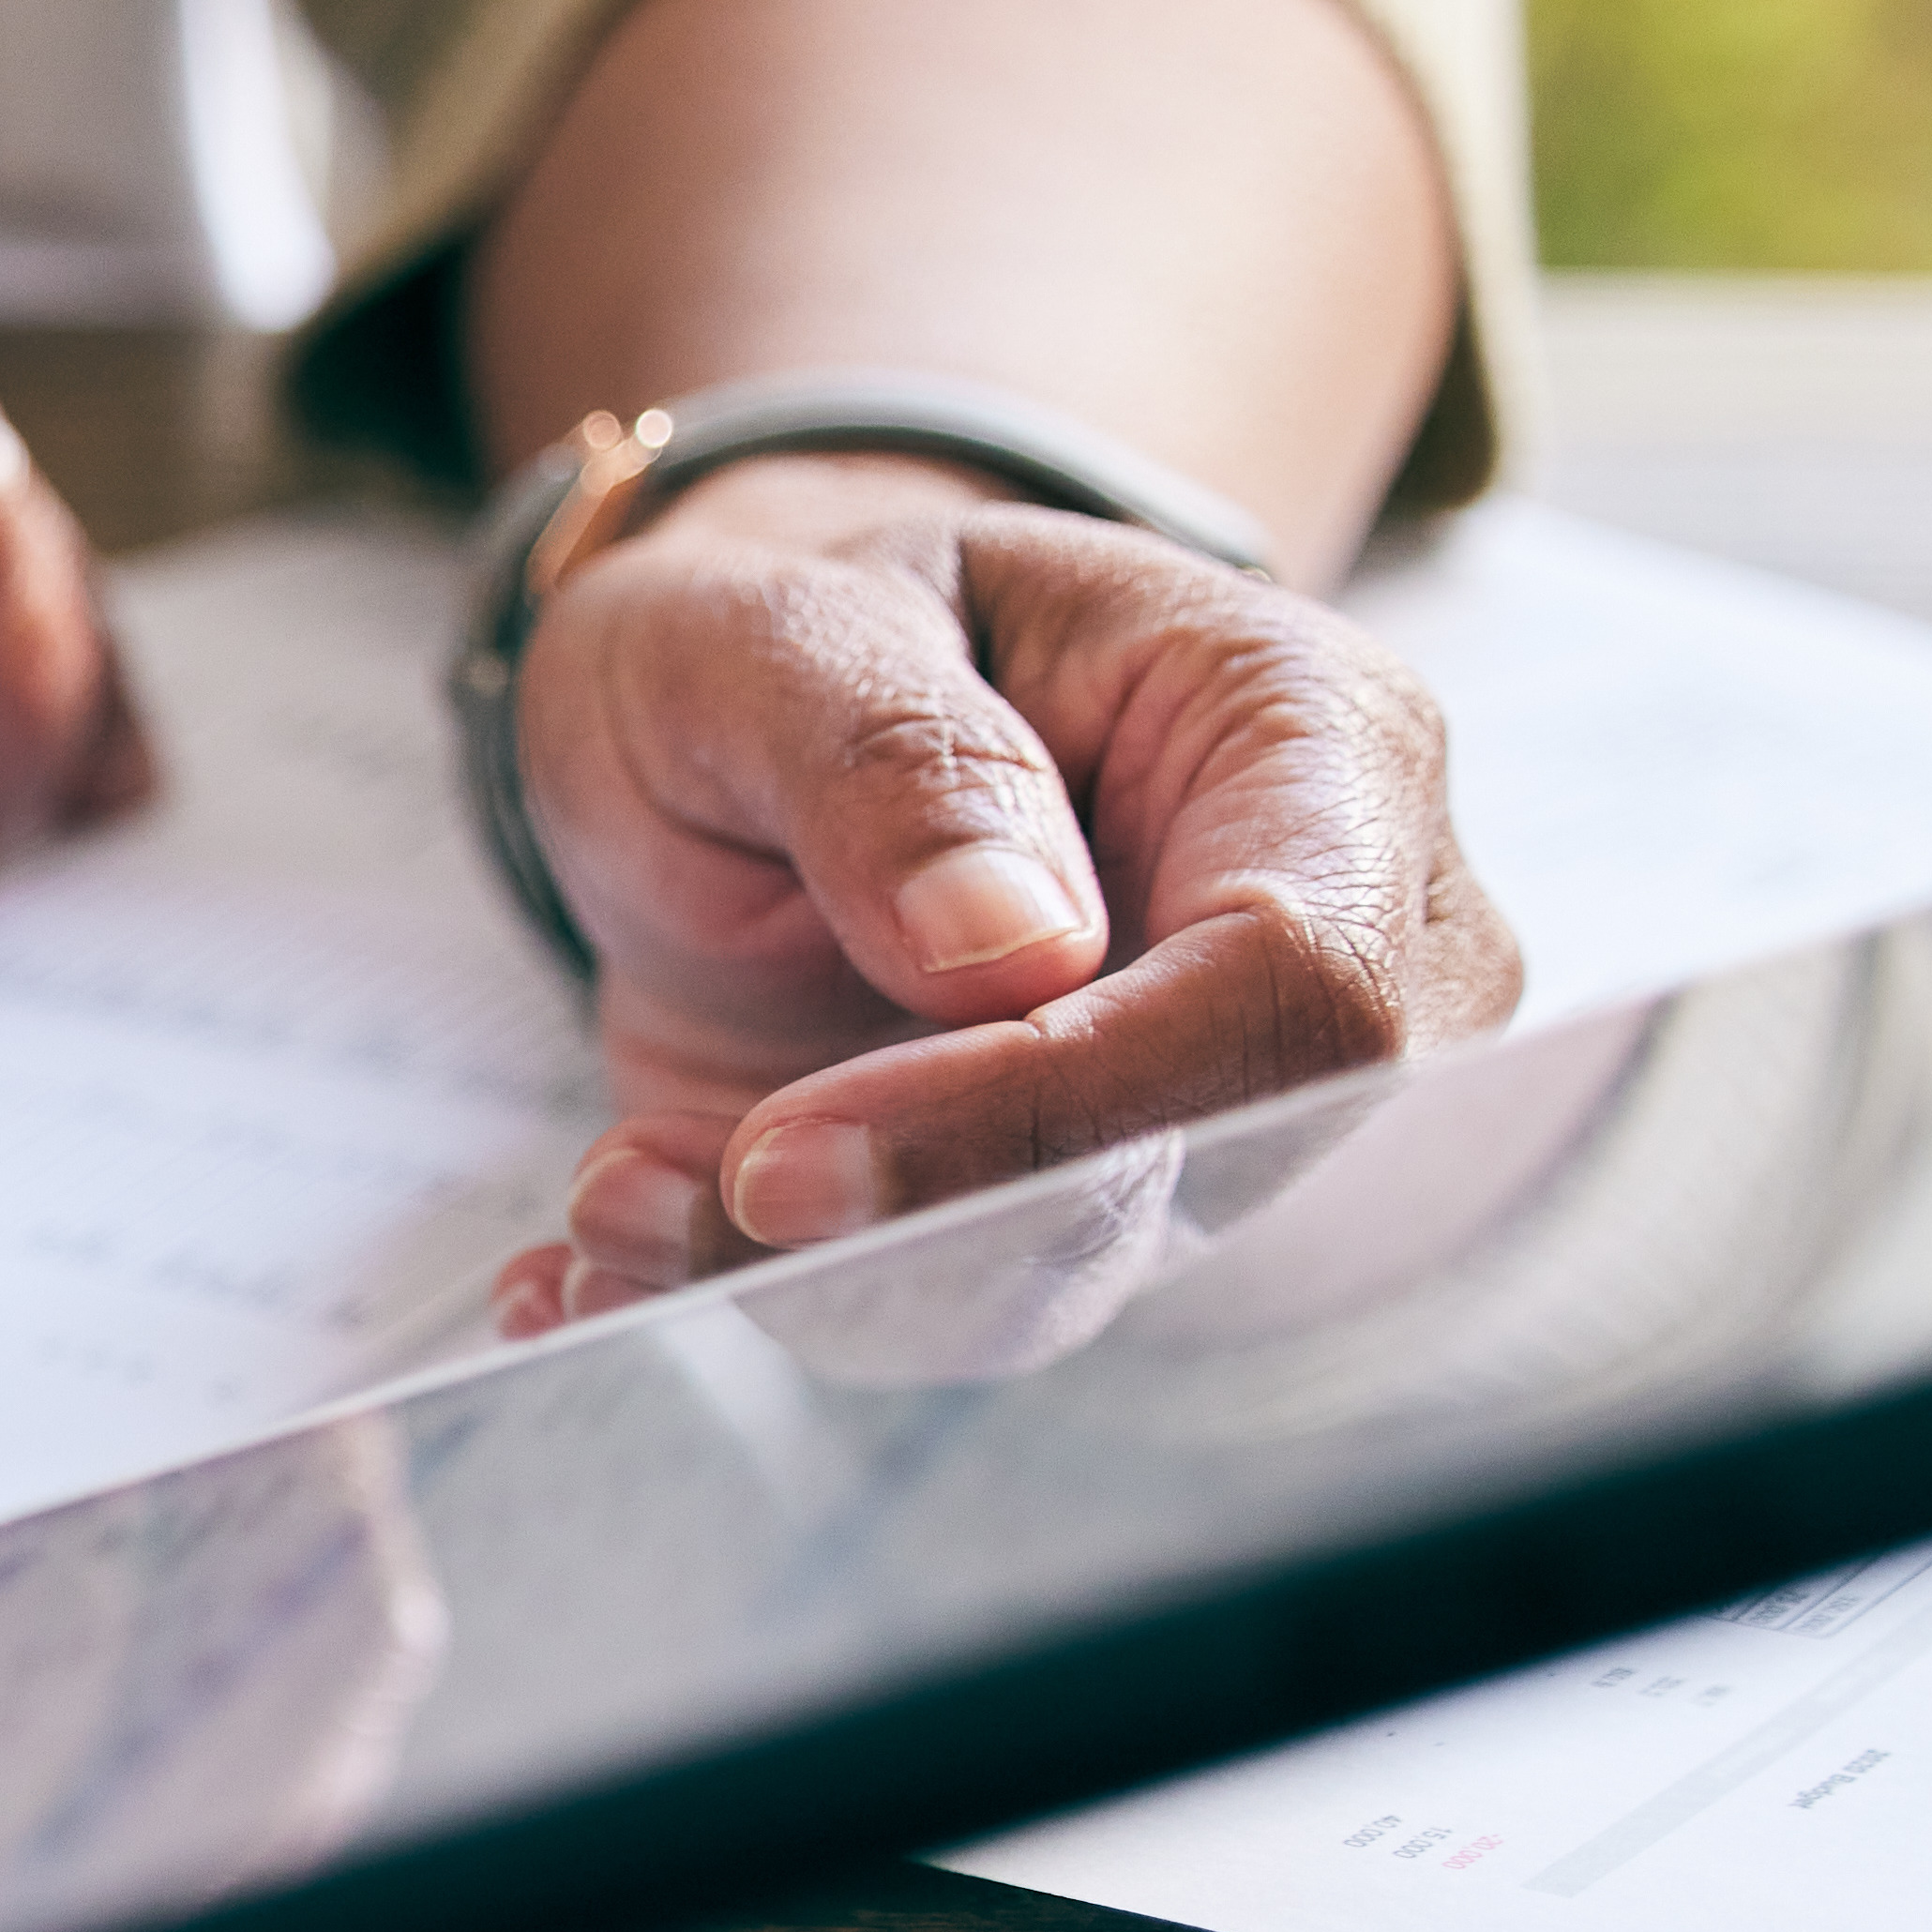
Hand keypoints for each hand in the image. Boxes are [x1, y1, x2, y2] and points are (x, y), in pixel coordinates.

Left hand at [496, 458, 1521, 1331]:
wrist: (739, 703)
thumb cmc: (788, 625)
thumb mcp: (779, 626)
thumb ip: (893, 759)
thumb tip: (1016, 954)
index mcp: (1313, 744)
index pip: (1293, 990)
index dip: (1052, 1102)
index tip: (787, 1155)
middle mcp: (1321, 947)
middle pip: (1197, 1175)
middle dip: (903, 1227)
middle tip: (631, 1195)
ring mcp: (1208, 1093)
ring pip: (1056, 1279)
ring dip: (801, 1279)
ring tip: (609, 1196)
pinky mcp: (1068, 1194)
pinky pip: (945, 1306)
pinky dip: (756, 1297)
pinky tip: (611, 1252)